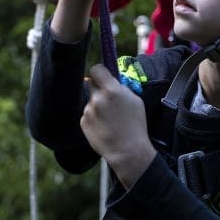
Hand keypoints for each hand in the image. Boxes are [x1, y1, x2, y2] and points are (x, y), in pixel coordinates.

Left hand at [81, 64, 155, 187]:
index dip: (100, 72)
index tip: (102, 76)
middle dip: (99, 89)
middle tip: (108, 99)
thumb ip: (122, 88)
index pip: (96, 69)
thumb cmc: (135, 125)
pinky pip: (87, 114)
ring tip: (110, 119)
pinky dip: (94, 118)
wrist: (127, 150)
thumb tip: (112, 81)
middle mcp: (97, 99)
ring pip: (91, 101)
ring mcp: (88, 111)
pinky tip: (104, 127)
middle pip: (91, 84)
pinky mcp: (84, 122)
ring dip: (97, 105)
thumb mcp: (136, 100)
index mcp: (112, 90)